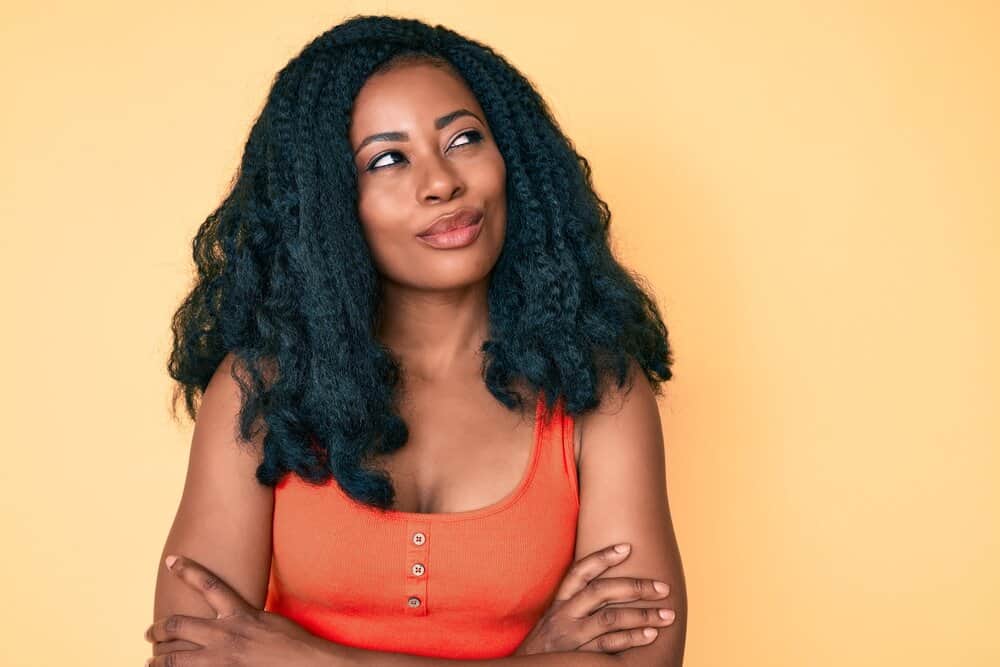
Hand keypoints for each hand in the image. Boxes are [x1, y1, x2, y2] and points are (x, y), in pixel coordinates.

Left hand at [143, 554, 347, 665]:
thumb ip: (245, 617)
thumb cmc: (292, 642)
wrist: (305, 664)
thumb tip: (231, 615)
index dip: (186, 569)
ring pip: (174, 657)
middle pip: (178, 624)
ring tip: (152, 659)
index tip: (170, 560)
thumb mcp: (268, 620)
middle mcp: (225, 634)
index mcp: (239, 613)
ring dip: (158, 658)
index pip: (208, 583)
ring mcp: (220, 659)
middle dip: (157, 629)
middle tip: (149, 633)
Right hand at [513, 543, 674, 655]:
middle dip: (636, 586)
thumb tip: (613, 589)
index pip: (580, 572)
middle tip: (664, 588)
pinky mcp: (579, 657)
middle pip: (601, 591)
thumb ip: (576, 605)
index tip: (627, 547)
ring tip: (667, 614)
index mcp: (559, 603)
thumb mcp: (555, 620)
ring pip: (610, 618)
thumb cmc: (547, 646)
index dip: (602, 557)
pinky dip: (631, 639)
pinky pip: (608, 646)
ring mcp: (571, 637)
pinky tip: (651, 635)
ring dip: (642, 615)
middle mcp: (564, 615)